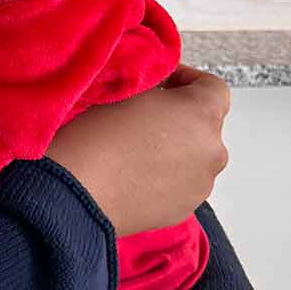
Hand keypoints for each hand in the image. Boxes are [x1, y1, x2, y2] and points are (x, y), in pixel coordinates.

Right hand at [45, 65, 229, 234]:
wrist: (76, 192)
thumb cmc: (96, 136)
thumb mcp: (127, 91)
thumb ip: (156, 89)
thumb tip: (161, 94)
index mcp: (202, 113)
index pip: (214, 87)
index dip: (188, 80)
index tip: (163, 84)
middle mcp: (212, 150)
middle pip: (205, 125)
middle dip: (181, 118)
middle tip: (146, 118)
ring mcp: (201, 184)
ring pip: (195, 158)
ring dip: (175, 150)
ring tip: (138, 153)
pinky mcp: (185, 209)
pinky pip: (182, 184)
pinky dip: (167, 177)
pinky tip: (136, 176)